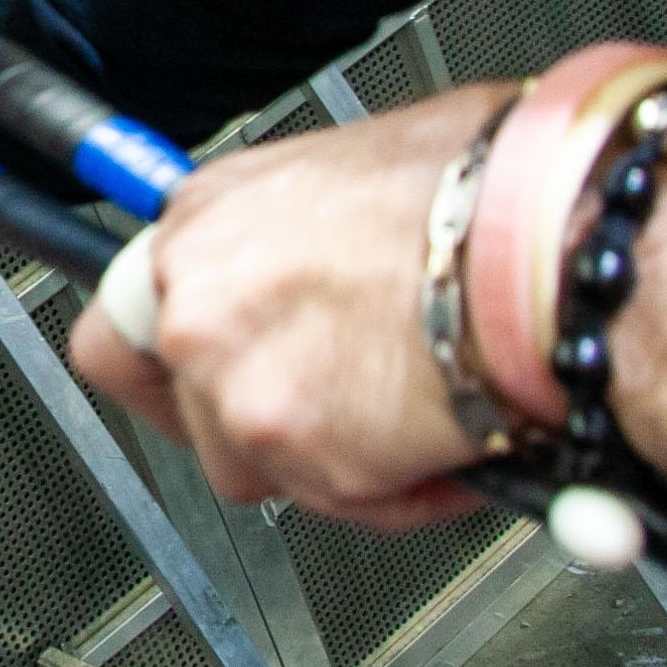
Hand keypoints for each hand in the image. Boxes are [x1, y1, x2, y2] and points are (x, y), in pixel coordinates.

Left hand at [63, 84, 514, 528]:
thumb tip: (327, 244)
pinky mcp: (296, 451)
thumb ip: (306, 226)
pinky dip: (394, 491)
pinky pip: (337, 501)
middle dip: (253, 423)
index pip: (122, 319)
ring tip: (404, 418)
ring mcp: (237, 382)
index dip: (166, 363)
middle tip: (323, 416)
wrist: (544, 248)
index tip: (191, 379)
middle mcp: (198, 301)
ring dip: (325, 460)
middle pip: (184, 407)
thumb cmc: (485, 191)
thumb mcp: (366, 165)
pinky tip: (442, 442)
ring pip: (254, 466)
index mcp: (205, 219)